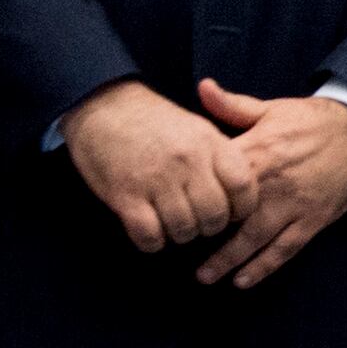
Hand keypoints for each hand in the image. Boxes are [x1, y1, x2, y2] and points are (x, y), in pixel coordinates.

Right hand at [61, 78, 259, 251]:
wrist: (103, 106)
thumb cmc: (154, 121)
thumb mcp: (197, 127)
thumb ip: (221, 157)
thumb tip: (241, 194)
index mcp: (209, 142)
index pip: (243, 187)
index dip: (241, 208)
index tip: (229, 211)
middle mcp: (186, 161)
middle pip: (215, 216)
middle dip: (209, 227)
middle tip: (197, 221)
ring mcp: (155, 179)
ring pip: (184, 230)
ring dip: (180, 235)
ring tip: (172, 223)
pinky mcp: (125, 196)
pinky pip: (150, 236)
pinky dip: (152, 242)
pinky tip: (149, 230)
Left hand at [193, 80, 346, 289]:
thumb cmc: (314, 120)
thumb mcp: (272, 108)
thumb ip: (233, 106)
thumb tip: (202, 87)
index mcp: (257, 152)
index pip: (215, 178)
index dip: (193, 193)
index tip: (172, 206)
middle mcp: (271, 183)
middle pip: (229, 216)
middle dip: (203, 235)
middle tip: (179, 249)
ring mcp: (293, 205)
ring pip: (254, 239)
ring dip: (228, 261)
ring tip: (205, 277)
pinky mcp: (313, 220)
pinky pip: (285, 249)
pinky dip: (263, 267)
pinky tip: (244, 280)